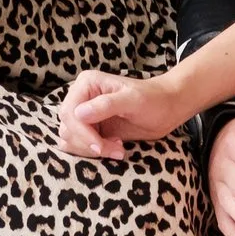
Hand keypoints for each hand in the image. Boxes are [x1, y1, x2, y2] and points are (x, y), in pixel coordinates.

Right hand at [59, 69, 185, 158]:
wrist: (167, 108)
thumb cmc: (154, 99)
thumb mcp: (134, 100)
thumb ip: (107, 105)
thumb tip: (78, 114)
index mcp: (87, 84)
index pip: (70, 113)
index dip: (82, 133)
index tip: (100, 147)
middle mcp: (80, 97)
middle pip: (67, 128)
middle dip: (89, 144)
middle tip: (115, 148)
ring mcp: (83, 114)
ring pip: (69, 139)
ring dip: (91, 150)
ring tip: (117, 147)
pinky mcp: (90, 129)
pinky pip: (78, 145)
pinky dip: (92, 152)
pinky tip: (114, 147)